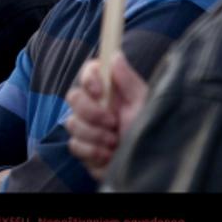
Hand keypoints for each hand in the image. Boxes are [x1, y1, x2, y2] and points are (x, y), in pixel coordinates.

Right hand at [65, 52, 147, 180]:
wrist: (149, 167)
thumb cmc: (150, 133)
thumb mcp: (144, 104)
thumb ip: (128, 80)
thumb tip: (115, 55)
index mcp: (111, 92)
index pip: (89, 72)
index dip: (90, 79)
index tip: (100, 92)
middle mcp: (96, 107)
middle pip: (73, 97)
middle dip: (92, 113)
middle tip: (114, 124)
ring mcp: (88, 128)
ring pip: (72, 123)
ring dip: (96, 135)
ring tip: (116, 143)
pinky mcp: (84, 149)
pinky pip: (74, 145)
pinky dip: (92, 153)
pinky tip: (109, 157)